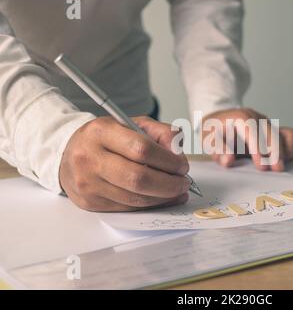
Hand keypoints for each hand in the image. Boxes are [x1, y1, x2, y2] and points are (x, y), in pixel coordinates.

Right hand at [59, 117, 189, 211]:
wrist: (69, 153)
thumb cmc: (106, 138)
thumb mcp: (131, 123)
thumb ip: (160, 132)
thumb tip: (179, 153)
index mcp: (101, 132)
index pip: (142, 149)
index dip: (168, 160)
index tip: (182, 165)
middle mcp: (90, 158)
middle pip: (138, 178)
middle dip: (169, 184)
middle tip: (184, 182)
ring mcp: (88, 184)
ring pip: (135, 198)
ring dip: (163, 197)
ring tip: (177, 191)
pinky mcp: (91, 203)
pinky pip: (128, 209)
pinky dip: (150, 205)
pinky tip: (162, 198)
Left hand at [202, 108, 292, 170]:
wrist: (218, 121)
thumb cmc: (214, 132)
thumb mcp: (208, 140)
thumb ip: (217, 150)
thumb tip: (228, 160)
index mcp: (239, 117)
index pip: (251, 128)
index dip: (258, 147)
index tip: (262, 166)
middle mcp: (256, 118)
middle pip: (272, 132)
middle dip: (275, 153)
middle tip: (276, 171)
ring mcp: (267, 123)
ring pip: (285, 134)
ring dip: (285, 152)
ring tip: (280, 167)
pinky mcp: (275, 130)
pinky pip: (291, 136)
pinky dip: (291, 148)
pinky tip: (285, 161)